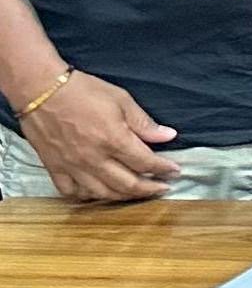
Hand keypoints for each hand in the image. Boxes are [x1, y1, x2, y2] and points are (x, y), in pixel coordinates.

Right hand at [17, 68, 178, 201]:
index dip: (163, 169)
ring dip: (123, 197)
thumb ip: (144, 122)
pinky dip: (87, 196)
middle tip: (163, 188)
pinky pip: (71, 192)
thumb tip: (168, 136)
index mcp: (114, 140)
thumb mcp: (121, 99)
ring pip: (101, 193)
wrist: (41, 91)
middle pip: (126, 184)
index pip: (145, 162)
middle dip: (149, 189)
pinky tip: (98, 193)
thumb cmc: (83, 91)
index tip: (175, 171)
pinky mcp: (54, 168)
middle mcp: (94, 159)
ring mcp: (72, 166)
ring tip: (136, 193)